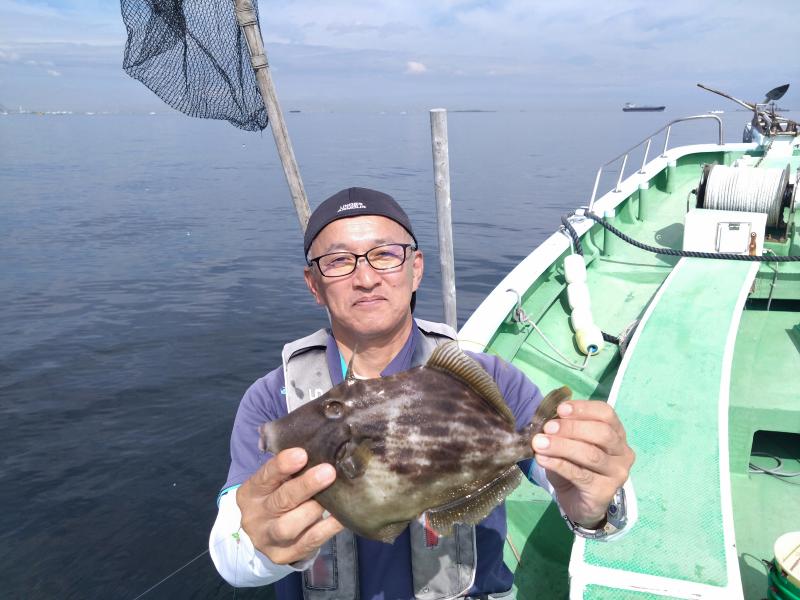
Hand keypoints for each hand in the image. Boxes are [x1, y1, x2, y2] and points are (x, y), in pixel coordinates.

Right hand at [236, 448, 343, 563]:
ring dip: (314, 509)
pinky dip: (327, 529)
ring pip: (290, 526)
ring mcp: (269, 539)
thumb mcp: (273, 483)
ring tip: (334, 496)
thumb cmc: (274, 497)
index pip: (264, 477)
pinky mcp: (285, 555)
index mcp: (251, 493)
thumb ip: (289, 469)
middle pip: (280, 501)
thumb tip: (320, 449)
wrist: (262, 536)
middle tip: (328, 472)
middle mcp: (256, 517)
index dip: (282, 466)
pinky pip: (309, 542)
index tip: (302, 454)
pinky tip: (342, 517)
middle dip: (305, 486)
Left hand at [532, 400, 633, 526]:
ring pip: (591, 454)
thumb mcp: (568, 443)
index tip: (560, 409)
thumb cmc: (574, 466)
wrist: (578, 502)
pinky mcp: (605, 491)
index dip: (583, 408)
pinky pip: (580, 475)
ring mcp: (617, 473)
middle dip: (572, 428)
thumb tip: (546, 419)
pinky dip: (558, 464)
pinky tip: (542, 459)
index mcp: (616, 433)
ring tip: (539, 443)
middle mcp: (622, 452)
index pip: (606, 414)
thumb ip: (562, 430)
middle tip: (547, 428)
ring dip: (562, 446)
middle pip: (602, 433)